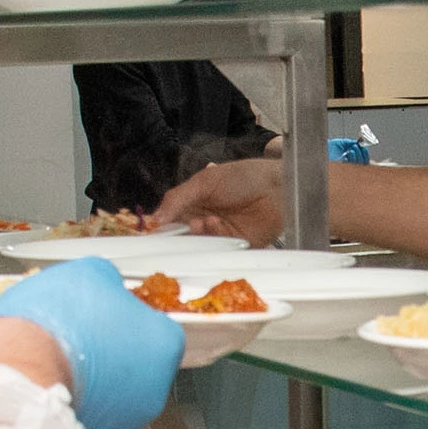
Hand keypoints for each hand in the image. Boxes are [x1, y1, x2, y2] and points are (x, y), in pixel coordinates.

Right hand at [0, 258, 182, 428]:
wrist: (15, 376)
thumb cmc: (55, 328)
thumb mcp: (87, 274)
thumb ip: (106, 281)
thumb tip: (103, 283)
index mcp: (163, 344)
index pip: (155, 324)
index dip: (124, 314)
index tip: (103, 310)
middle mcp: (153, 391)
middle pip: (133, 363)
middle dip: (105, 350)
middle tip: (75, 335)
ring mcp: (123, 423)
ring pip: (107, 395)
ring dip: (85, 379)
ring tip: (52, 359)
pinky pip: (83, 416)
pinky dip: (68, 403)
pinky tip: (44, 385)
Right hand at [154, 157, 284, 242]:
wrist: (279, 185)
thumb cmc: (243, 177)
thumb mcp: (204, 181)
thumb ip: (178, 198)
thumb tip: (155, 218)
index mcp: (191, 205)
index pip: (168, 221)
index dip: (158, 227)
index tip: (148, 232)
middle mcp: (202, 223)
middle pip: (180, 237)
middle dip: (177, 234)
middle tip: (178, 226)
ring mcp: (218, 237)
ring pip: (197, 246)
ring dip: (196, 235)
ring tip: (201, 221)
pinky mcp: (234, 248)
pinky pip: (217, 251)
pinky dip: (212, 237)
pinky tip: (215, 223)